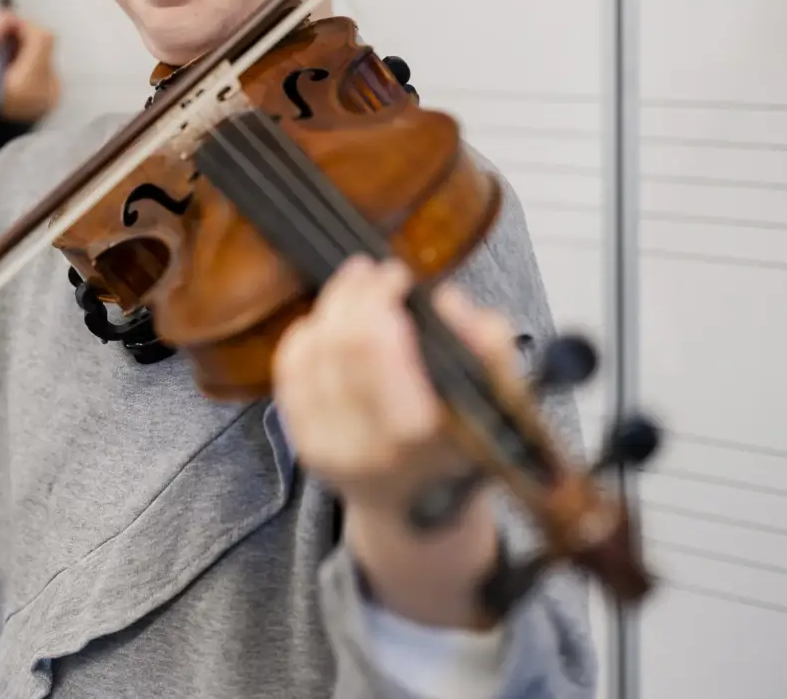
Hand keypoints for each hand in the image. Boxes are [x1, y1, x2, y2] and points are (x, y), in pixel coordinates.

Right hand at [0, 9, 60, 122]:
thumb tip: (4, 15)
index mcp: (32, 82)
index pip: (42, 36)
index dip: (23, 24)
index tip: (1, 27)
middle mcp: (50, 88)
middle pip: (44, 44)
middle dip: (20, 37)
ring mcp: (54, 94)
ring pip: (43, 54)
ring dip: (23, 49)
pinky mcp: (51, 97)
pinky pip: (43, 68)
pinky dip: (27, 63)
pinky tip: (8, 73)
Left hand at [273, 257, 513, 627]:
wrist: (422, 515)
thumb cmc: (465, 449)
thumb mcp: (498, 404)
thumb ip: (486, 347)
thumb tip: (447, 300)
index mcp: (421, 436)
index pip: (376, 348)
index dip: (379, 299)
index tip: (398, 274)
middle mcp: (370, 448)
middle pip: (340, 343)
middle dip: (355, 294)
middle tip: (371, 270)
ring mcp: (330, 451)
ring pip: (311, 353)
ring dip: (330, 307)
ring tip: (352, 284)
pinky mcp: (306, 449)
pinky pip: (289, 375)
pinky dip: (303, 337)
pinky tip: (323, 320)